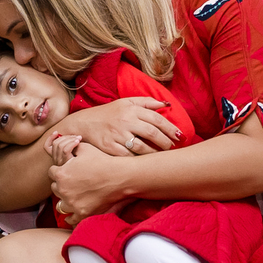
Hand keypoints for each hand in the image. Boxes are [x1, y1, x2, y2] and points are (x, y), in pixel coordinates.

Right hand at [43, 132, 81, 166]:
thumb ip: (68, 145)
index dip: (50, 138)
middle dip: (65, 137)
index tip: (56, 132)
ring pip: (60, 145)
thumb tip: (67, 136)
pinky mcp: (66, 163)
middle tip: (75, 136)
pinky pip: (65, 150)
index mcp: (55, 157)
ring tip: (79, 138)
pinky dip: (72, 143)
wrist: (87, 171)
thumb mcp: (74, 151)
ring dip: (70, 139)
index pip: (46, 147)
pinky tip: (78, 142)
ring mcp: (60, 162)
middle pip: (55, 143)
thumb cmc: (82, 160)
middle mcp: (55, 160)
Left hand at [48, 142, 128, 225]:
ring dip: (65, 200)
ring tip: (74, 197)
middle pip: (55, 188)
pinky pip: (70, 219)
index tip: (67, 171)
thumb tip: (67, 147)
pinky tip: (76, 211)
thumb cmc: (102, 161)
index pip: (52, 172)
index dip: (60, 171)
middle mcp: (63, 190)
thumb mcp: (85, 149)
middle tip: (73, 183)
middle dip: (62, 185)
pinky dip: (71, 216)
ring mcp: (72, 203)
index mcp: (62, 174)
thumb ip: (71, 148)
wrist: (119, 177)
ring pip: (60, 204)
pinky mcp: (82, 214)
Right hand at [54, 97, 179, 156]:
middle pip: (152, 133)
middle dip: (165, 142)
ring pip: (142, 147)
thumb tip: (166, 104)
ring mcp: (117, 135)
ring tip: (161, 155)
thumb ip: (146, 102)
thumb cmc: (108, 113)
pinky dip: (139, 159)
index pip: (156, 118)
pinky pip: (129, 156)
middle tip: (172, 147)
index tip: (179, 135)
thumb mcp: (125, 102)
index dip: (170, 128)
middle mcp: (125, 121)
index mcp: (130, 108)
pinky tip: (145, 161)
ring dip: (155, 153)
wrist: (83, 124)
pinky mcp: (110, 147)